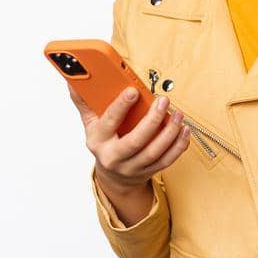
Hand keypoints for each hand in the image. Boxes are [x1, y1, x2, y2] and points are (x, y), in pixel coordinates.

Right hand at [69, 85, 190, 193]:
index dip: (121, 106)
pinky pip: (167, 160)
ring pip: (154, 152)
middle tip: (163, 101)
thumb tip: (73, 81)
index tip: (133, 91)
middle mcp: (114, 157)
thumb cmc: (103, 143)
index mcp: (98, 141)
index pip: (109, 122)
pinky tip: (184, 131)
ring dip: (170, 132)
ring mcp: (132, 167)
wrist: (112, 176)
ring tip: (178, 114)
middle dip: (152, 120)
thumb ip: (84, 102)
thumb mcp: (90, 124)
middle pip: (135, 141)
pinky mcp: (148, 172)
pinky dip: (178, 146)